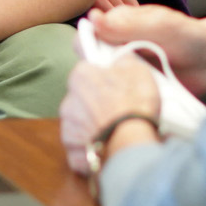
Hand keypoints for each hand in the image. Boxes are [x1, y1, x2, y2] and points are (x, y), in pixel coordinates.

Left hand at [59, 58, 159, 175]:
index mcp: (81, 76)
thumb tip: (118, 56)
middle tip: (117, 106)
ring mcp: (68, 126)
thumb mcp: (137, 69)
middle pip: (82, 96)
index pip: (84, 67)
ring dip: (92, 124)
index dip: (97, 71)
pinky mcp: (73, 148)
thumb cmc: (133, 103)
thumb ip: (122, 58)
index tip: (105, 76)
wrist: (131, 141)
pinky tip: (105, 146)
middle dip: (95, 100)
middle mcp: (68, 100)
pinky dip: (90, 148)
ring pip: (80, 122)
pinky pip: (80, 146)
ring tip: (113, 129)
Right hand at [91, 5, 205, 98]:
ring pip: (102, 90)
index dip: (87, 53)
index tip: (101, 63)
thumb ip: (130, 23)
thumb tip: (94, 19)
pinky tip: (136, 110)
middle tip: (122, 85)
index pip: (85, 42)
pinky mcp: (134, 98)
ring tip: (131, 99)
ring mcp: (123, 77)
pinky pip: (120, 105)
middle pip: (90, 69)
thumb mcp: (161, 25)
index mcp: (114, 32)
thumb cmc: (186, 36)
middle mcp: (114, 55)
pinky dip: (124, 108)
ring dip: (111, 96)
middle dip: (99, 79)